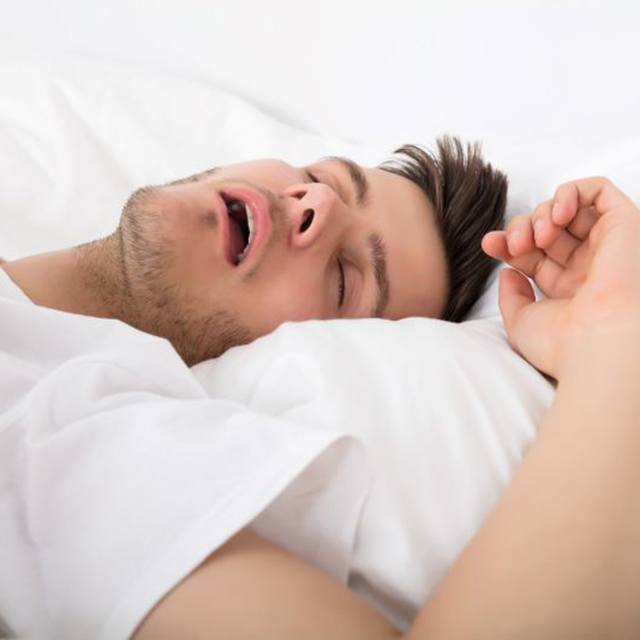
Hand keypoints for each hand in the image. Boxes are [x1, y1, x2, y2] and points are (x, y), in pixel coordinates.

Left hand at [482, 176, 639, 379]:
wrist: (598, 343)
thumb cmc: (563, 343)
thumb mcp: (521, 322)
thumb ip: (511, 297)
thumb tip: (508, 272)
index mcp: (569, 289)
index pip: (533, 253)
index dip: (508, 242)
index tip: (490, 243)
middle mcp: (590, 267)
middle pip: (548, 229)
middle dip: (522, 227)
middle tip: (516, 243)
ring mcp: (607, 246)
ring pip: (570, 209)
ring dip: (543, 212)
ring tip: (539, 234)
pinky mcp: (625, 225)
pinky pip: (599, 190)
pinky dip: (570, 191)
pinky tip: (557, 214)